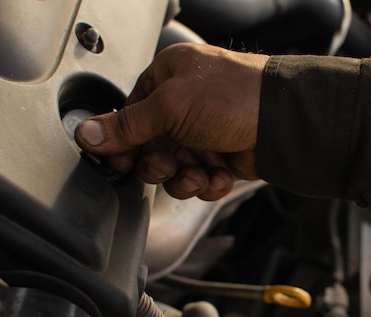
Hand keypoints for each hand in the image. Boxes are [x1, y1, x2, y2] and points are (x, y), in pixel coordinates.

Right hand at [75, 43, 268, 199]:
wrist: (282, 121)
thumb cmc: (234, 96)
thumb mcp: (170, 106)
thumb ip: (128, 125)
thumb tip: (88, 133)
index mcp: (168, 79)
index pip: (131, 115)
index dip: (124, 143)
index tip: (121, 161)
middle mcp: (185, 106)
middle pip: (151, 148)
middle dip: (159, 164)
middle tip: (168, 165)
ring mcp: (204, 133)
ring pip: (175, 170)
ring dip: (184, 179)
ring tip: (199, 174)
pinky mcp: (222, 157)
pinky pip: (201, 180)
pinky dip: (208, 183)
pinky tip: (219, 176)